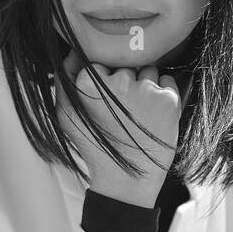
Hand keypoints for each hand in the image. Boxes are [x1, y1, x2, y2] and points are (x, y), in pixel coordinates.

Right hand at [55, 48, 180, 205]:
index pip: (100, 62)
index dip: (103, 81)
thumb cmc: (94, 148)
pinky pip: (167, 80)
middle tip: (123, 112)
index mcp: (90, 83)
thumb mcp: (66, 116)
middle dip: (124, 82)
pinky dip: (163, 92)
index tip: (104, 101)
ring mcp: (145, 88)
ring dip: (145, 85)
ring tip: (139, 113)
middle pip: (125, 65)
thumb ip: (64, 80)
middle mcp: (119, 81)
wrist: (127, 181)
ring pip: (147, 70)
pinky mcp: (168, 99)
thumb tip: (74, 50)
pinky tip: (153, 114)